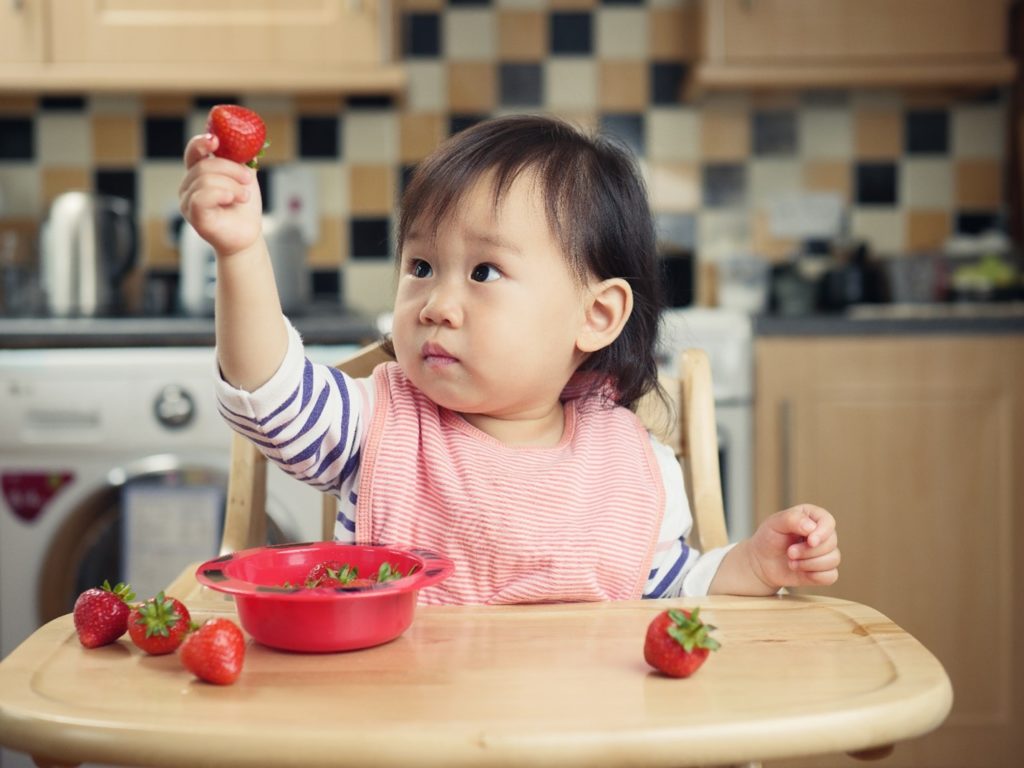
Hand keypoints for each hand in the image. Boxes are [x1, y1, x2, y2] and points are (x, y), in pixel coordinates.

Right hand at [179, 133, 262, 257]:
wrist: (247, 234)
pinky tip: (232, 199)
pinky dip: (221, 194)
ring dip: (232, 186)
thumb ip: (242, 160)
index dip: (202, 142)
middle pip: (204, 164)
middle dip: (231, 169)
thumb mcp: (245, 178)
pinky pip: (202, 196)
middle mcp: (188, 185)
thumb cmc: (243, 207)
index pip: (194, 151)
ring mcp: (187, 201)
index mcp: (199, 172)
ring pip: (206, 180)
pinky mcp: (193, 215)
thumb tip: (248, 142)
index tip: (216, 140)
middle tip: (247, 179)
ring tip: (244, 197)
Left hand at [746, 504, 839, 589]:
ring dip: (809, 564)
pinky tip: (801, 572)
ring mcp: (825, 553)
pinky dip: (815, 576)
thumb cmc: (769, 539)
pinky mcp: (824, 571)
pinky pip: (831, 576)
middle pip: (831, 543)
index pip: (828, 522)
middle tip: (789, 553)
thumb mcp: (775, 524)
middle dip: (808, 551)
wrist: (762, 562)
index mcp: (812, 517)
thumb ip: (792, 519)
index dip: (822, 533)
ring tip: (791, 562)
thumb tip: (811, 527)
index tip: (810, 541)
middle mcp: (822, 534)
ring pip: (833, 560)